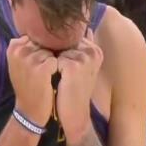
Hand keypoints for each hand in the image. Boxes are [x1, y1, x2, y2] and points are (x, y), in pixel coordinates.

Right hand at [7, 36, 57, 126]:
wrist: (29, 109)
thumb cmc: (26, 85)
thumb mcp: (17, 64)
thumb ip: (22, 46)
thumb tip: (33, 31)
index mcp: (13, 48)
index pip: (35, 37)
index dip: (39, 49)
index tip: (34, 63)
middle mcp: (19, 52)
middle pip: (44, 43)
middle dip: (46, 55)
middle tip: (39, 72)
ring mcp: (30, 60)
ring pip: (52, 52)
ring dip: (51, 63)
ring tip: (43, 76)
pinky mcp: (42, 69)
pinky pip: (57, 61)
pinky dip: (56, 70)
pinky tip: (49, 79)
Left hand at [57, 29, 102, 143]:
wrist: (74, 114)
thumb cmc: (73, 90)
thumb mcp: (80, 68)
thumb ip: (78, 48)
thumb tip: (72, 32)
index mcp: (95, 50)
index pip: (70, 38)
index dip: (61, 49)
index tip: (62, 65)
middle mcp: (92, 52)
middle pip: (62, 42)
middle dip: (56, 54)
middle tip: (60, 73)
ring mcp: (84, 58)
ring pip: (56, 51)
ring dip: (52, 63)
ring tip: (59, 78)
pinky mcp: (73, 67)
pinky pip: (53, 60)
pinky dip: (50, 70)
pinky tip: (57, 81)